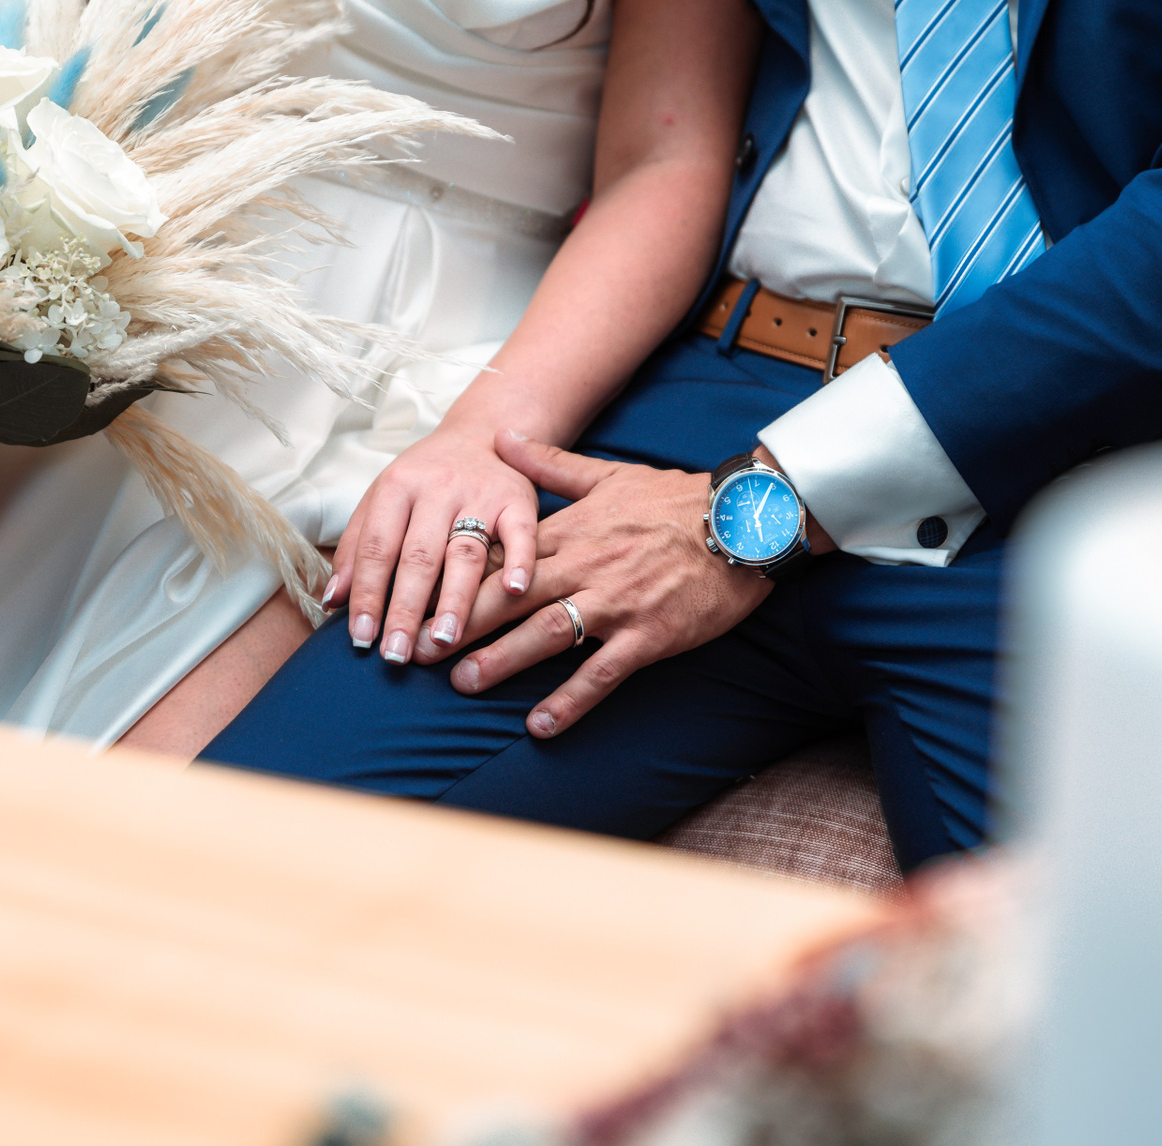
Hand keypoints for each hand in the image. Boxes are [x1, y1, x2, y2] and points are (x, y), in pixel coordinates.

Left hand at [327, 423, 539, 665]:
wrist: (481, 434)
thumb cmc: (424, 479)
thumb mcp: (382, 500)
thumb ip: (356, 548)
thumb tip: (333, 600)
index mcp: (397, 487)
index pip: (377, 548)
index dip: (368, 594)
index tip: (361, 637)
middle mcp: (437, 489)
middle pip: (419, 557)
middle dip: (406, 609)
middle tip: (397, 653)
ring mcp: (480, 494)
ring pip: (465, 553)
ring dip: (456, 600)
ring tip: (445, 640)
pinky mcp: (518, 501)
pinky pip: (520, 534)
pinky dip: (518, 561)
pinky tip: (513, 591)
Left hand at [448, 432, 799, 738]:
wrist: (744, 522)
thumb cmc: (674, 500)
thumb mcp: (607, 474)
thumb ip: (548, 463)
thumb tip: (500, 435)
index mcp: (570, 532)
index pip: (502, 557)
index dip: (457, 578)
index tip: (416, 595)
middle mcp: (584, 567)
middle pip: (510, 597)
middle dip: (460, 623)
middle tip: (417, 648)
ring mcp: (615, 603)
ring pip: (546, 634)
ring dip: (502, 660)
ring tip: (462, 682)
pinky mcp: (648, 636)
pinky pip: (601, 673)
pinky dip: (570, 701)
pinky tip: (540, 726)